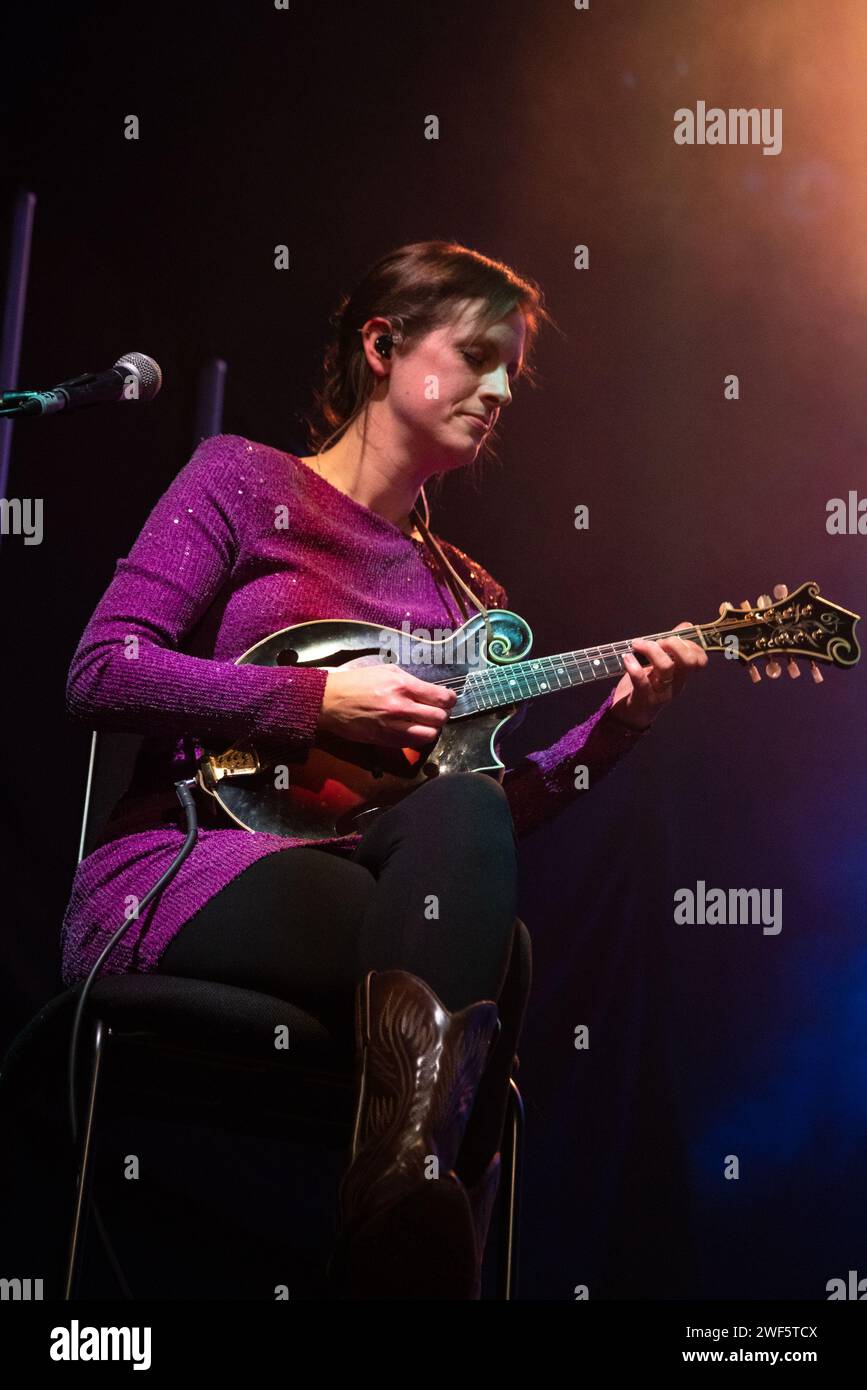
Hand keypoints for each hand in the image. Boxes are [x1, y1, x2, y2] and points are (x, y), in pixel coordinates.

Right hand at [317, 664, 456, 748]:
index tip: (447, 700)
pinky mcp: (385, 740)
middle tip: (435, 712)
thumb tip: (430, 690)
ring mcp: (393, 726)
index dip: (450, 700)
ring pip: (429, 735)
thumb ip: (410, 680)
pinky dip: (417, 738)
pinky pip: (412, 744)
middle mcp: (401, 706)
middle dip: (441, 715)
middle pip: (439, 718)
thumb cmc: (357, 682)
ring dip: (431, 730)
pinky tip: (412, 731)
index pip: (442, 698)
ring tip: (425, 724)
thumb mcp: (386, 670)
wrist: (330, 701)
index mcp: (402, 685)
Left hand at [608, 622, 707, 730]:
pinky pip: (641, 681)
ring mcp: (661, 693)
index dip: (689, 644)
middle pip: (688, 661)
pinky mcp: (643, 699)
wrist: (628, 717)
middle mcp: (676, 684)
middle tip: (657, 642)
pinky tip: (626, 658)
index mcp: (681, 676)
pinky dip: (633, 666)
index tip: (671, 638)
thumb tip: (686, 626)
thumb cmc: (645, 687)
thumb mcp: (660, 666)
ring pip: (666, 667)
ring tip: (637, 645)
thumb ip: (672, 646)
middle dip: (673, 644)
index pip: (699, 660)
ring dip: (651, 650)